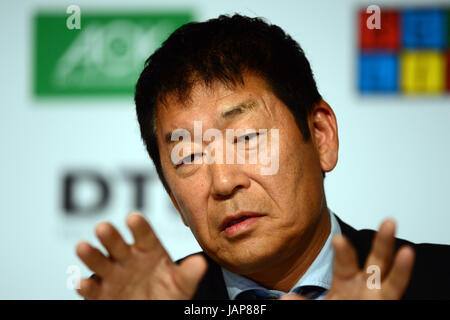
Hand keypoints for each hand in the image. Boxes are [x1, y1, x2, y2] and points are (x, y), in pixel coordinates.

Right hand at [75, 213, 206, 298]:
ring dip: (91, 255)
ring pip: (100, 262)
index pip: (144, 235)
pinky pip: (93, 289)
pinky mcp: (101, 293)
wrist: (154, 310)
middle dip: (110, 236)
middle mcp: (128, 258)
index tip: (133, 218)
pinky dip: (87, 286)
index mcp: (148, 250)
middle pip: (118, 244)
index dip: (139, 227)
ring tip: (82, 247)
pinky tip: (83, 283)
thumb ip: (188, 274)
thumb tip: (200, 263)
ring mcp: (113, 274)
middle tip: (102, 227)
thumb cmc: (168, 293)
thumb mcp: (181, 285)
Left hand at [282, 219, 414, 299]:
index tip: (339, 239)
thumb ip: (304, 305)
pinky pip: (396, 289)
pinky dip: (402, 274)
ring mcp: (378, 293)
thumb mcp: (317, 308)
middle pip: (374, 260)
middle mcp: (364, 283)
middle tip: (388, 221)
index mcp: (345, 280)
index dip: (342, 252)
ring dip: (399, 263)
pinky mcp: (387, 303)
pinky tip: (408, 256)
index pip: (344, 263)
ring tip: (407, 249)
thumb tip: (287, 300)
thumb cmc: (337, 310)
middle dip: (382, 242)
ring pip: (392, 276)